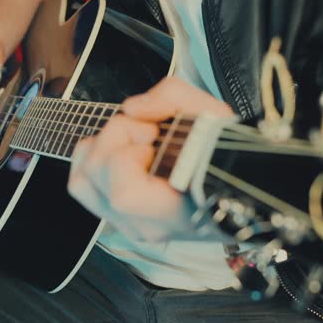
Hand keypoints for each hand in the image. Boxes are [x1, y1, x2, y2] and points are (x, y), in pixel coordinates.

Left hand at [68, 77, 234, 242]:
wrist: (241, 186)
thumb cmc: (228, 156)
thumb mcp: (212, 114)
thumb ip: (170, 97)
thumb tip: (133, 109)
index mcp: (173, 211)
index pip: (123, 193)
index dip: (128, 155)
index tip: (153, 137)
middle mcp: (147, 225)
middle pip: (92, 178)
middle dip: (113, 139)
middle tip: (147, 132)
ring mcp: (130, 226)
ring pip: (80, 183)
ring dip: (100, 150)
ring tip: (134, 144)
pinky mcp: (120, 219)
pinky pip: (85, 188)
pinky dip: (96, 161)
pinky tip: (124, 153)